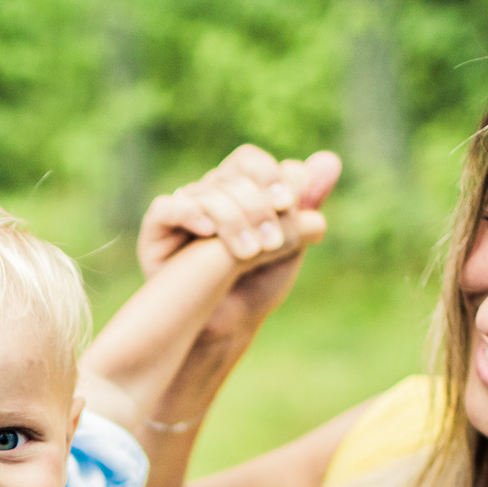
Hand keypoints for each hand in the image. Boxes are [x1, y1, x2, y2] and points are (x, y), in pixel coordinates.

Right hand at [139, 145, 340, 279]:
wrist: (230, 326)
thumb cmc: (258, 285)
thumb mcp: (292, 242)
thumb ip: (306, 202)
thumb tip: (330, 160)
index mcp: (238, 191)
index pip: (250, 161)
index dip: (270, 175)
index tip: (289, 204)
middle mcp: (209, 195)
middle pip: (230, 176)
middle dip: (256, 207)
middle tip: (272, 243)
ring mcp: (182, 211)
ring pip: (205, 192)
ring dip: (232, 220)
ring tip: (248, 254)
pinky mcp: (157, 232)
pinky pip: (166, 208)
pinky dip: (188, 212)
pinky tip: (208, 231)